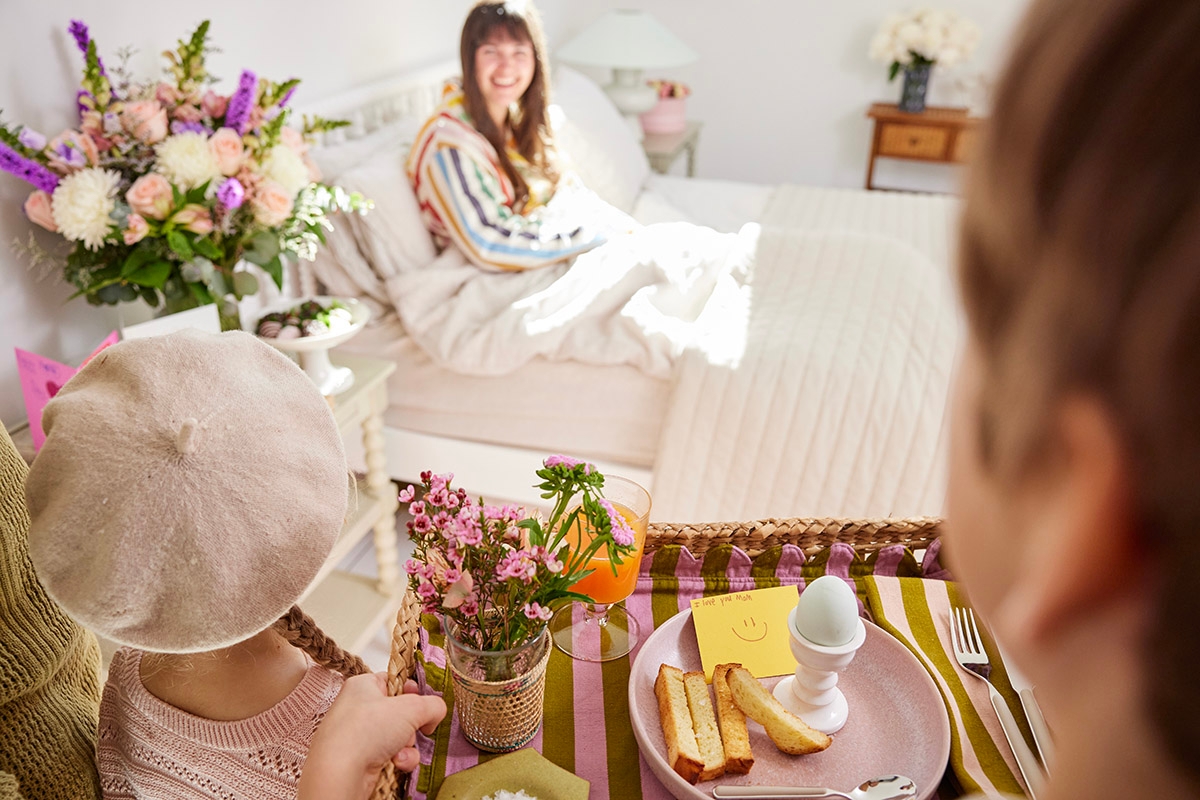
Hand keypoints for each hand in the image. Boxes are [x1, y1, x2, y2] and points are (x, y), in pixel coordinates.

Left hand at [298, 672, 445, 799]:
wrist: (340, 772)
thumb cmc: (367, 730)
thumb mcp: (411, 707)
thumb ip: (432, 705)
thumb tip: (436, 712)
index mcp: (363, 686)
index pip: (393, 680)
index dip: (411, 689)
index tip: (420, 698)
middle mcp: (358, 708)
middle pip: (400, 711)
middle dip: (413, 724)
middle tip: (415, 726)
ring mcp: (358, 735)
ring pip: (399, 736)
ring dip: (408, 745)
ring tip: (401, 750)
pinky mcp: (361, 759)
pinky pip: (391, 755)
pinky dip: (399, 760)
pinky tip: (395, 763)